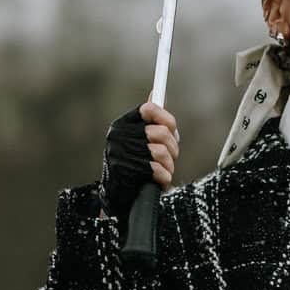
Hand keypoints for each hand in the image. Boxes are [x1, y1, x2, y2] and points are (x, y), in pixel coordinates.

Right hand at [102, 98, 178, 219]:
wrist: (119, 197)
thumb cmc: (135, 166)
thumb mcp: (141, 141)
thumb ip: (151, 120)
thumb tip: (157, 92)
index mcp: (123, 124)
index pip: (149, 109)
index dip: (166, 118)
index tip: (172, 130)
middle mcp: (117, 135)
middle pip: (160, 132)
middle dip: (172, 148)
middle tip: (172, 158)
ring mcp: (118, 152)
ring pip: (160, 152)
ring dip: (168, 166)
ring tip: (164, 172)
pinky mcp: (122, 169)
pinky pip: (156, 169)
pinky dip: (163, 178)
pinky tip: (160, 181)